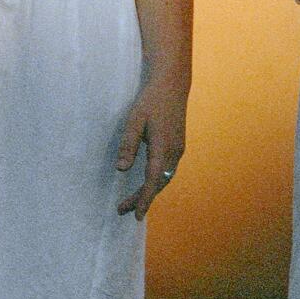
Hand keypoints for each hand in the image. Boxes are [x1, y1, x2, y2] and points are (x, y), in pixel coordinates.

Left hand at [115, 73, 186, 219]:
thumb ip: (128, 144)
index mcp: (163, 146)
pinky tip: (147, 182)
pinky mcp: (178, 144)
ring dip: (150, 190)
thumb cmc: (151, 100)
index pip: (153, 180)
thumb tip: (121, 169)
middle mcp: (174, 151)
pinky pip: (168, 169)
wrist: (173, 84)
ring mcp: (179, 148)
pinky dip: (157, 180)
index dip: (144, 199)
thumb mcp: (134, 119)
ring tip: (131, 201)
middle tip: (122, 210)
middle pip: (159, 183)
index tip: (136, 215)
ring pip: (165, 177)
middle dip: (142, 198)